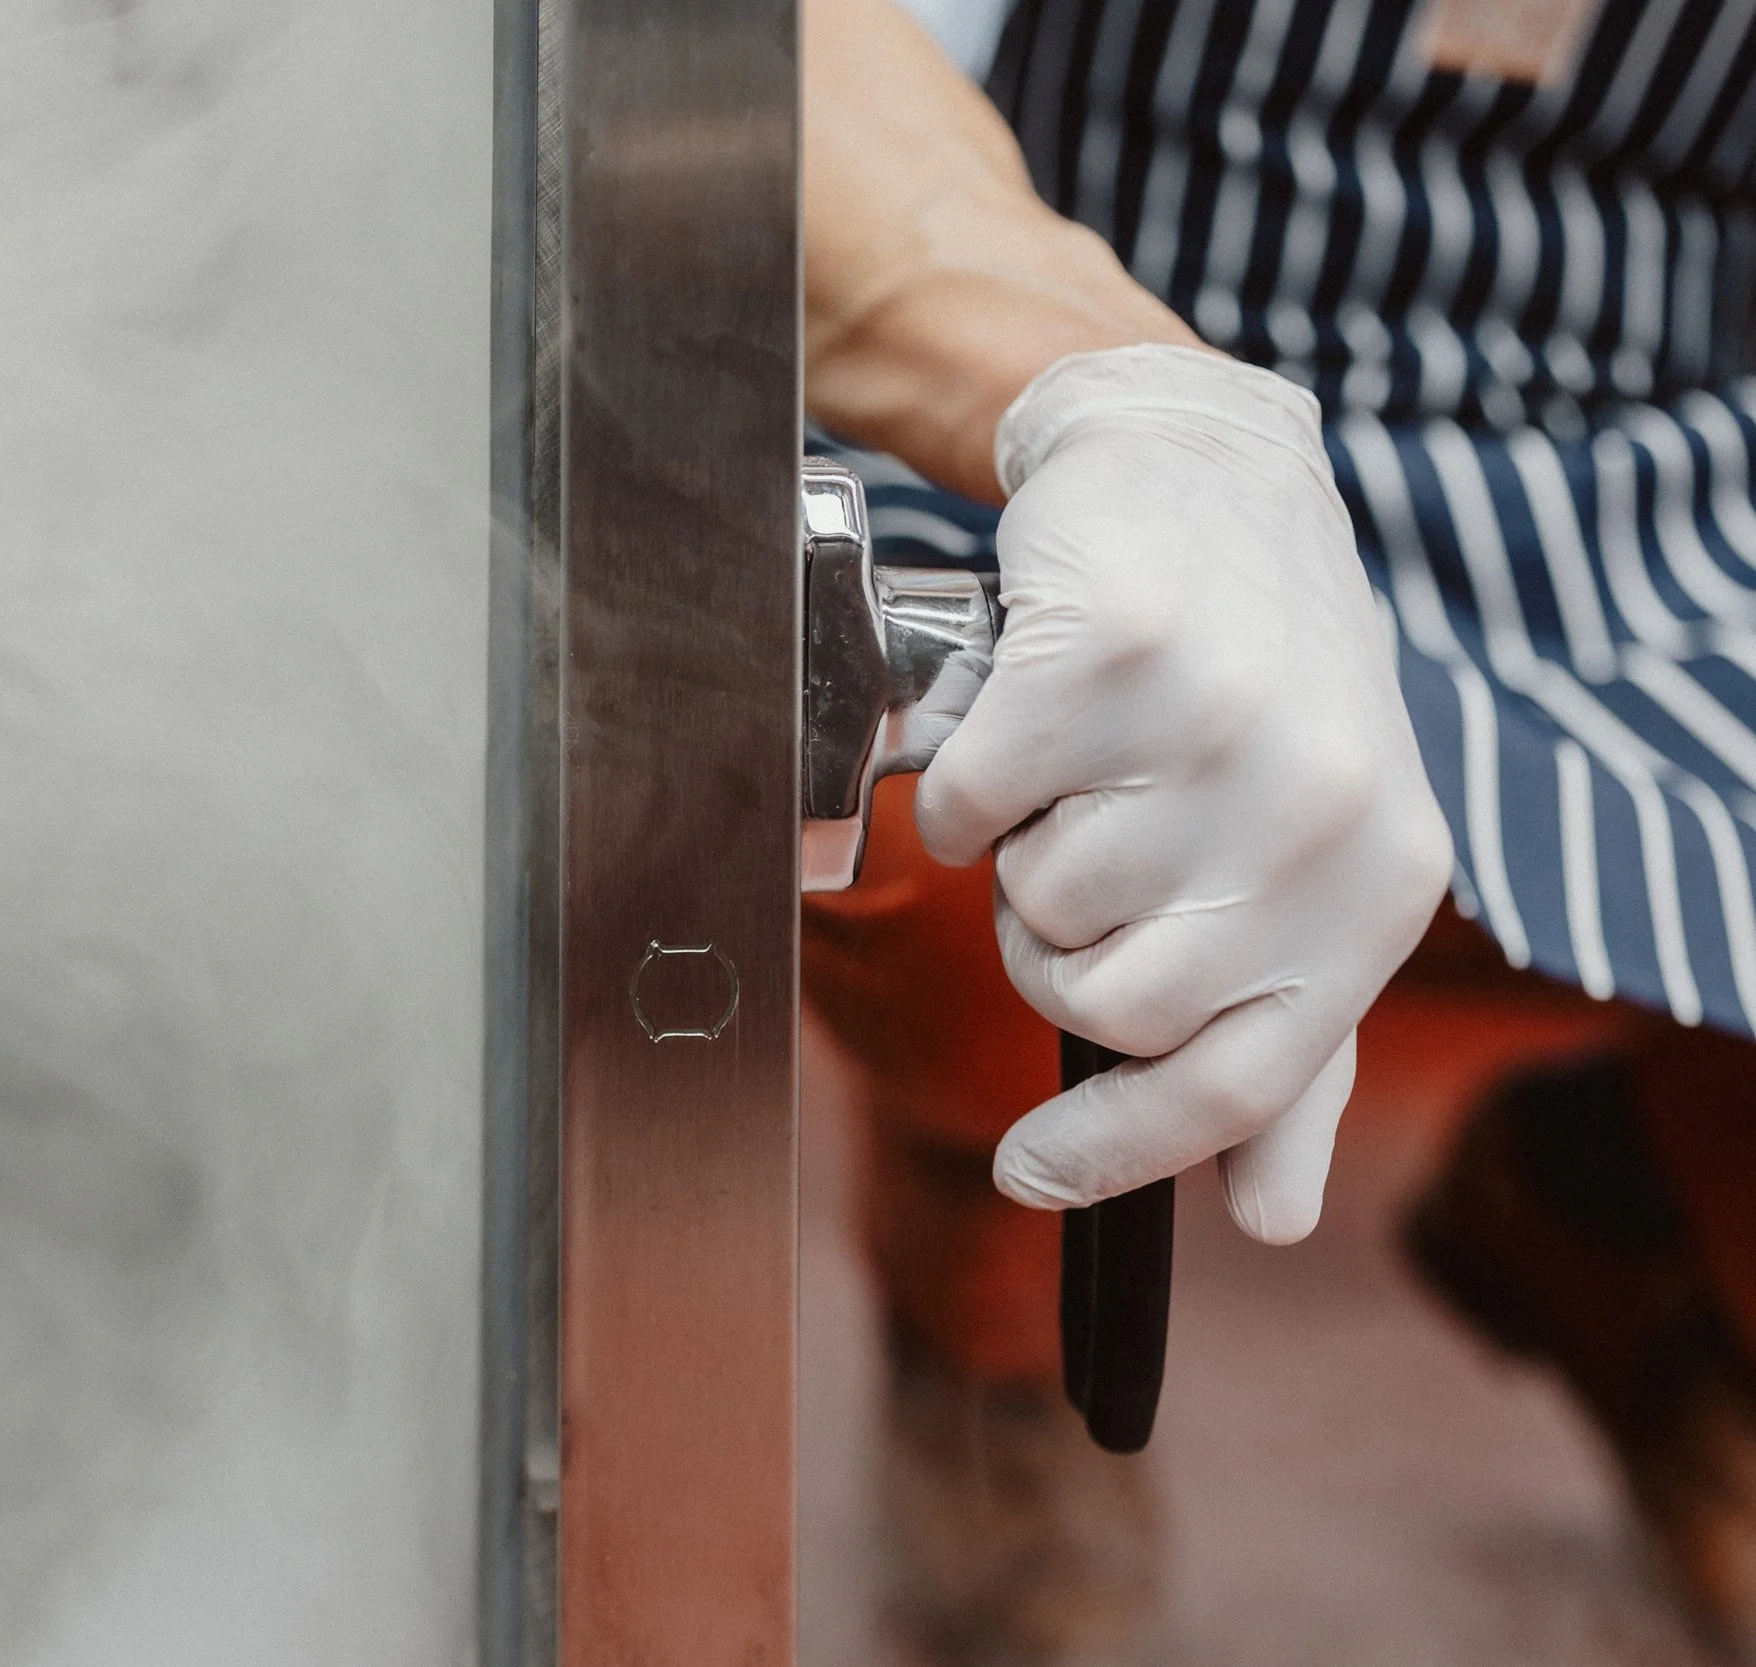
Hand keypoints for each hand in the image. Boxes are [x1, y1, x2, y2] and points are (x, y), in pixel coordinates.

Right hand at [918, 345, 1452, 1244]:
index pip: (1233, 1080)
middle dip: (1055, 953)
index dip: (1117, 1153)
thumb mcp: (1311, 861)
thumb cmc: (1249, 683)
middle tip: (1071, 867)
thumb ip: (1294, 1040)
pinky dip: (962, 783)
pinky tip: (1016, 726)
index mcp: (1383, 883)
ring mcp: (1219, 726)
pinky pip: (968, 806)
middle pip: (1106, 1004)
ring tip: (1072, 773)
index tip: (1029, 1177)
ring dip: (1020, 853)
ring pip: (1033, 901)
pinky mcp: (1112, 651)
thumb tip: (1266, 1212)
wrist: (1198, 472)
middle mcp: (1321, 809)